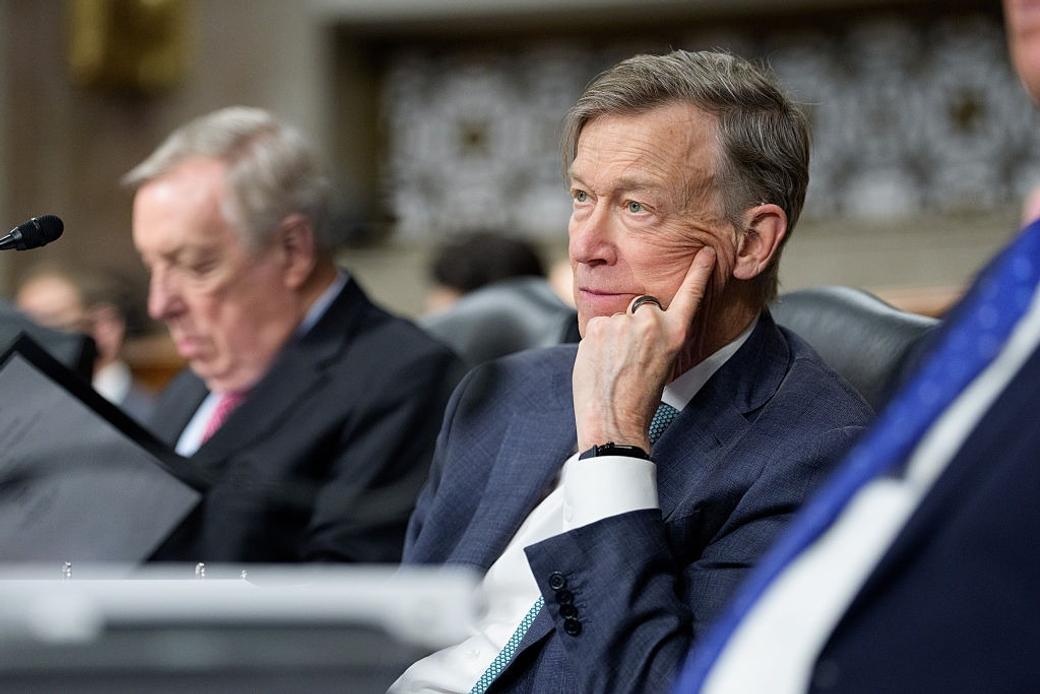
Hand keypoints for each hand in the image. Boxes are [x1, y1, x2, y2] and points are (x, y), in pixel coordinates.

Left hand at [573, 248, 715, 451]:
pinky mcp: (598, 326)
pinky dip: (596, 342)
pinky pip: (598, 327)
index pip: (689, 296)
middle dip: (633, 328)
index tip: (705, 254)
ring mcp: (624, 322)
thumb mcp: (662, 364)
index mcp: (674, 333)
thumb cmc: (639, 399)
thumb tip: (634, 322)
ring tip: (613, 366)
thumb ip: (654, 337)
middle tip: (629, 359)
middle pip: (640, 309)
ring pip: (616, 320)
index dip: (698, 273)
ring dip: (612, 337)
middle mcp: (651, 322)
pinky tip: (600, 363)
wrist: (613, 419)